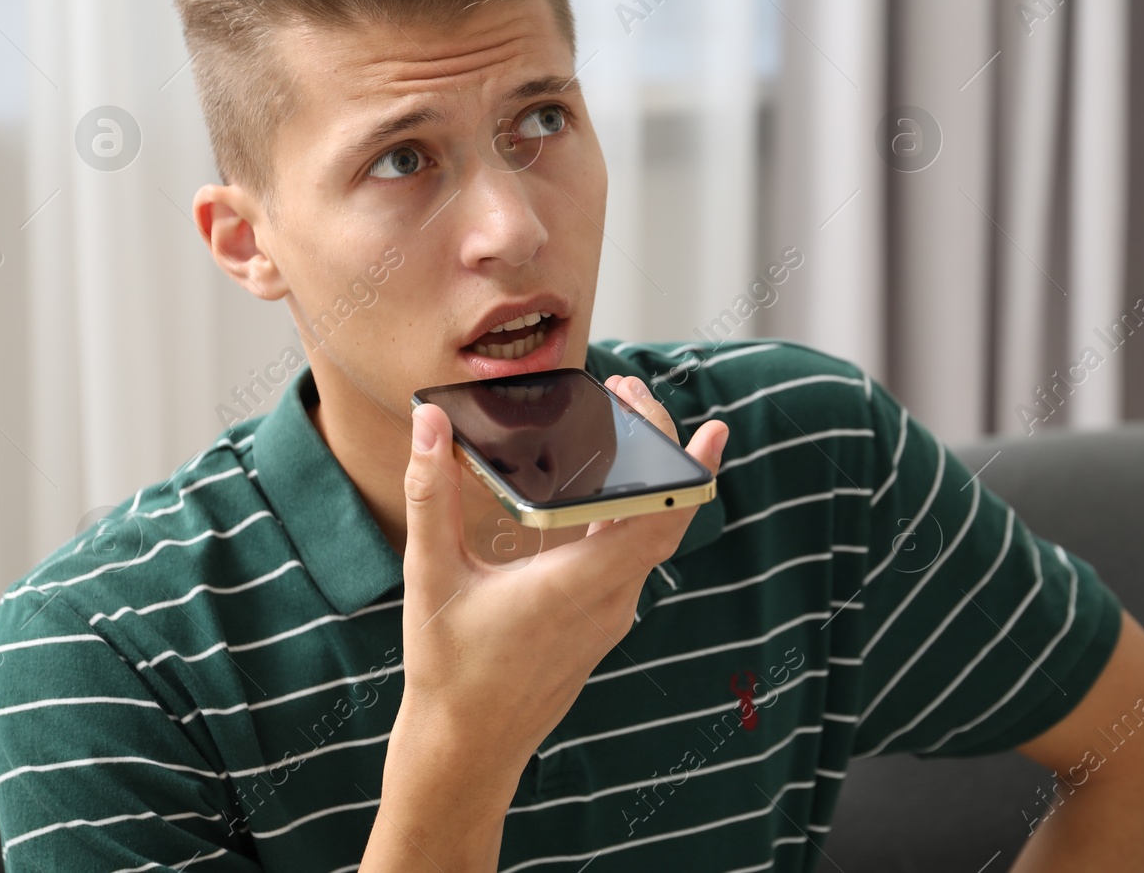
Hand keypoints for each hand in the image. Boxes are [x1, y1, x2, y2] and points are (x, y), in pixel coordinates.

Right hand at [362, 374, 727, 869]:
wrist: (466, 748)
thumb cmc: (448, 669)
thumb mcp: (430, 576)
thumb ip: (431, 495)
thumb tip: (430, 424)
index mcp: (576, 587)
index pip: (657, 521)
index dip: (691, 475)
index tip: (713, 432)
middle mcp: (608, 600)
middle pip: (663, 517)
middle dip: (660, 451)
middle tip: (630, 396)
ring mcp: (610, 613)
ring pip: (650, 536)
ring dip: (645, 480)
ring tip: (616, 423)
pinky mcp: (602, 619)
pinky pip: (631, 555)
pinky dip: (628, 512)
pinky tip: (598, 483)